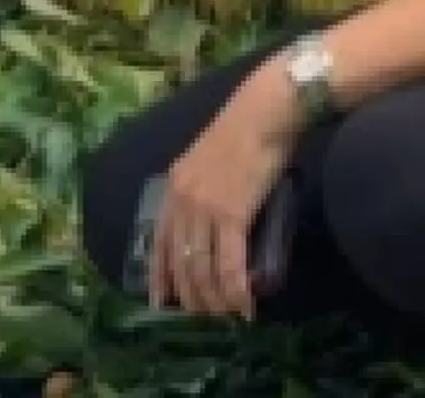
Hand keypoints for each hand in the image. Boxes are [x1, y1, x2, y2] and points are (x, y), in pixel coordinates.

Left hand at [149, 63, 299, 318]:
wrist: (265, 110)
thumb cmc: (245, 128)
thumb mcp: (207, 158)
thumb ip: (201, 186)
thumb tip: (211, 216)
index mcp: (174, 188)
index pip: (160, 243)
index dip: (160, 277)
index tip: (162, 302)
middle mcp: (183, 202)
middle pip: (181, 263)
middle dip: (193, 296)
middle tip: (209, 314)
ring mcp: (205, 209)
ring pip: (202, 269)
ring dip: (216, 299)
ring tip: (229, 313)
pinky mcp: (232, 213)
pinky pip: (229, 263)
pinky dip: (235, 289)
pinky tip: (244, 304)